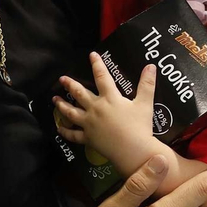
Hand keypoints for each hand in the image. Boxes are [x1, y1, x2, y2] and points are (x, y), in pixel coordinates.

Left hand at [54, 57, 161, 172]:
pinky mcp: (88, 138)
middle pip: (80, 93)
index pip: (102, 77)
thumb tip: (151, 66)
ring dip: (62, 105)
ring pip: (71, 112)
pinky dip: (65, 131)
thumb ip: (147, 84)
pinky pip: (73, 134)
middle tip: (62, 79)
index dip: (97, 64)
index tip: (92, 55)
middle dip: (70, 84)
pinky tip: (59, 128)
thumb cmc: (140, 127)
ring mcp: (89, 124)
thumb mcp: (145, 103)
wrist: (133, 151)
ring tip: (55, 100)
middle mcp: (96, 109)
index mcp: (110, 98)